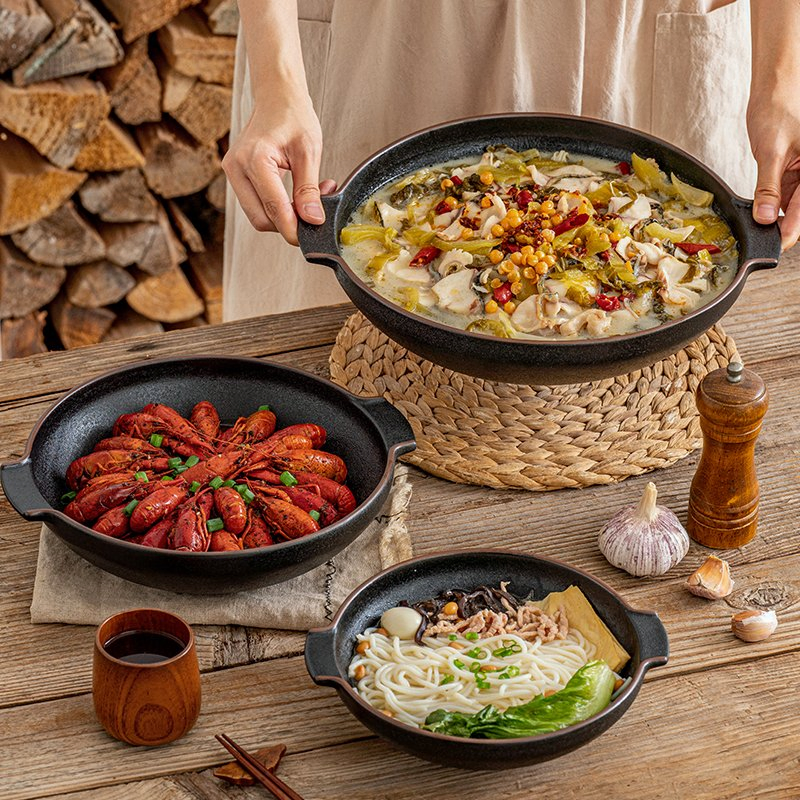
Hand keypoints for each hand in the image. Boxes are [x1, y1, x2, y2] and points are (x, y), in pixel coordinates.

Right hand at [222, 97, 335, 244]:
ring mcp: (233, 173)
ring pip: (257, 216)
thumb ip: (309, 189)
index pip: (274, 208)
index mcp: (254, 158)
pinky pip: (256, 205)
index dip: (293, 228)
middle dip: (288, 224)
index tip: (311, 237)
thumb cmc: (293, 115)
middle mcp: (236, 167)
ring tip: (308, 200)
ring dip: (284, 217)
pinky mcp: (236, 177)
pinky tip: (295, 197)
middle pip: (261, 219)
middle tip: (315, 213)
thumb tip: (313, 220)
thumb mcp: (309, 152)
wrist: (276, 96)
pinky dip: (276, 209)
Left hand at [747, 91, 799, 250]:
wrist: (774, 91)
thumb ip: (768, 187)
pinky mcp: (789, 173)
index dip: (792, 229)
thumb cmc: (779, 111)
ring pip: (790, 206)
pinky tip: (758, 214)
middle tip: (764, 242)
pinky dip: (770, 206)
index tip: (778, 245)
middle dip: (784, 226)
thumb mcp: (771, 152)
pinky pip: (782, 196)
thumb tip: (765, 217)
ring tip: (758, 231)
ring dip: (775, 218)